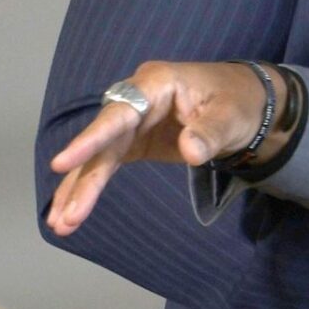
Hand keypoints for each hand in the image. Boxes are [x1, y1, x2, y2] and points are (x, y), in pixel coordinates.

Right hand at [45, 60, 282, 235]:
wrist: (247, 101)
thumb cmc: (239, 101)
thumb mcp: (231, 115)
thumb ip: (210, 132)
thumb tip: (191, 151)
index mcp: (156, 84)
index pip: (118, 114)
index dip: (90, 139)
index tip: (62, 163)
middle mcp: (136, 99)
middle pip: (103, 141)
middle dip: (83, 179)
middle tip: (65, 216)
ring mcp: (132, 122)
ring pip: (99, 157)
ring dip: (79, 189)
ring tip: (61, 225)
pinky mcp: (134, 141)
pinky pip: (106, 164)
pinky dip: (90, 187)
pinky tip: (70, 213)